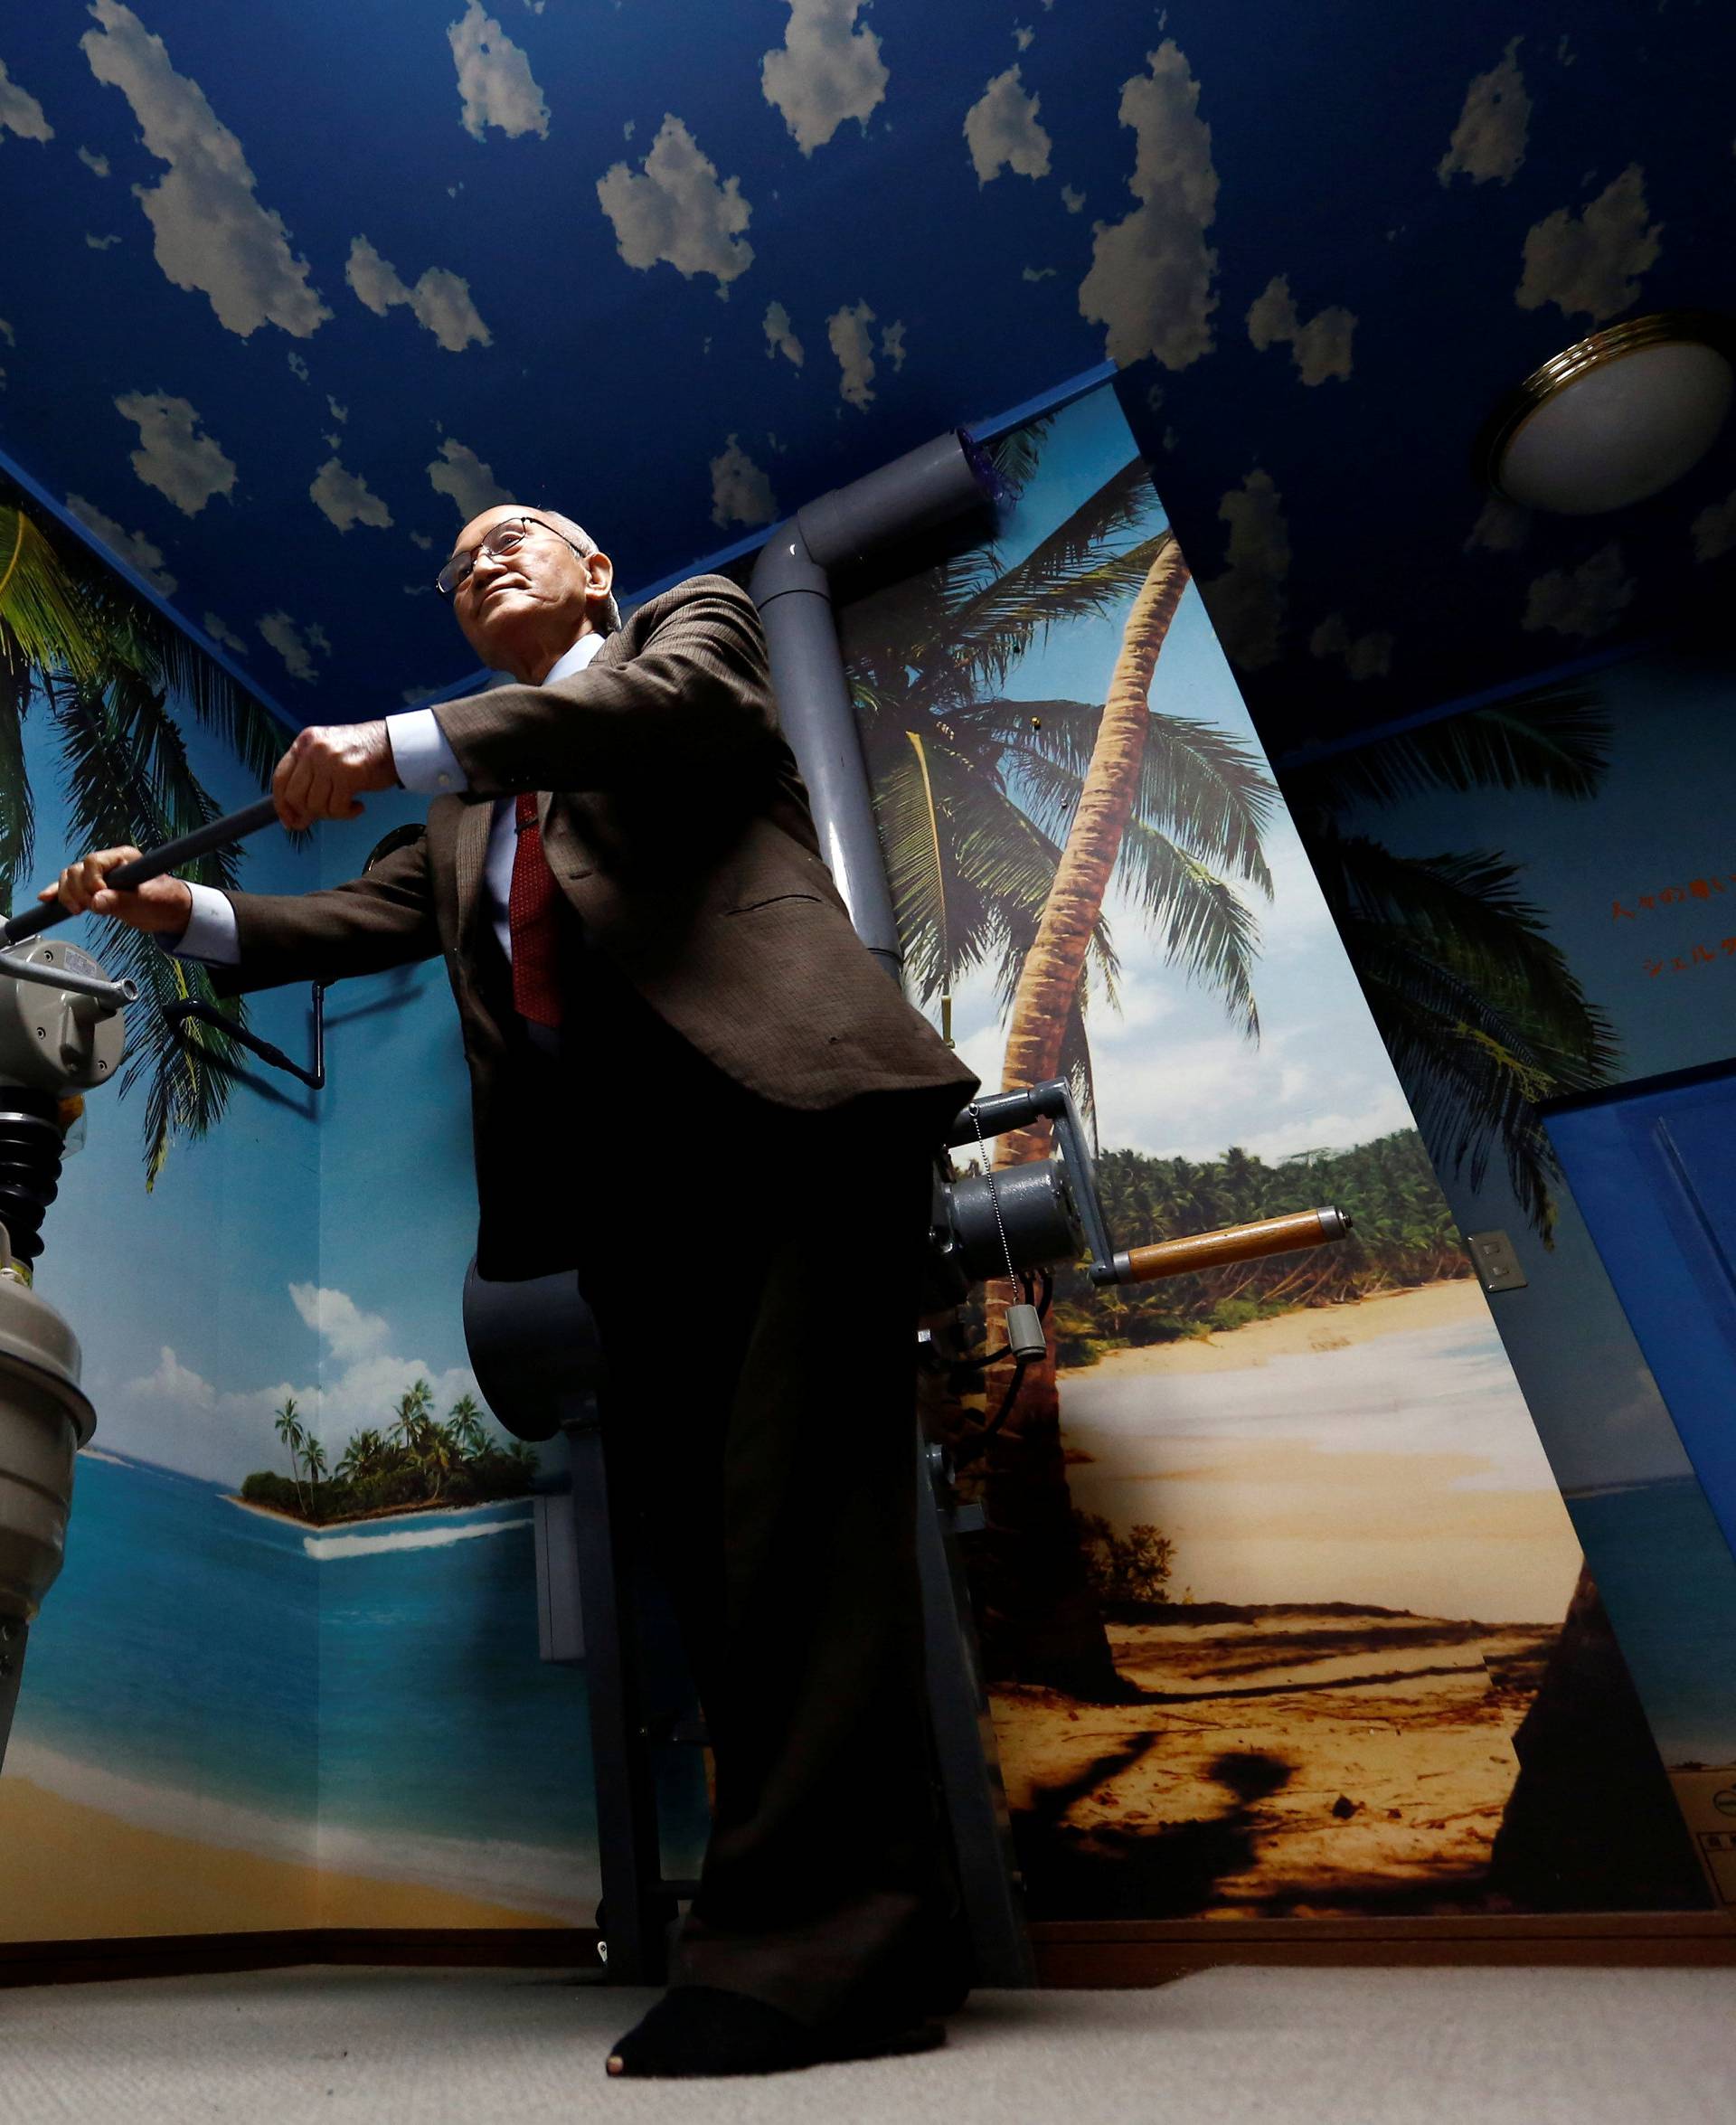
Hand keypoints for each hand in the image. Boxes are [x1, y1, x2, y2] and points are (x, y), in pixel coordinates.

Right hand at [39, 848, 193, 936]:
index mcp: (123, 857)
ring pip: (69, 878)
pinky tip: (47, 898)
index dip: (91, 881)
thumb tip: (96, 902)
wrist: (169, 911)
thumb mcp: (146, 902)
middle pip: (76, 870)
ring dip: (68, 895)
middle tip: (90, 909)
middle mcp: (108, 863)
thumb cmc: (164, 901)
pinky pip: (70, 887)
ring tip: (80, 910)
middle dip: (78, 891)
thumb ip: (121, 901)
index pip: (93, 861)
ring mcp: (99, 876)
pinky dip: (58, 893)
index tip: (98, 898)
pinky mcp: (93, 889)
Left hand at [272, 719, 397, 829]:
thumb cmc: (363, 754)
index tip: (289, 821)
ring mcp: (330, 760)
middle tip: (324, 816)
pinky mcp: (348, 774)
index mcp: (304, 742)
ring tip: (346, 806)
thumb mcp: (328, 756)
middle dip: (308, 813)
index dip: (281, 805)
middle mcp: (313, 749)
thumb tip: (297, 817)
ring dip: (331, 814)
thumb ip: (310, 779)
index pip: (279, 778)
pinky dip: (346, 814)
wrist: (394, 744)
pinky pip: (337, 807)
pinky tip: (357, 806)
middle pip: (295, 796)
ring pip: (315, 804)